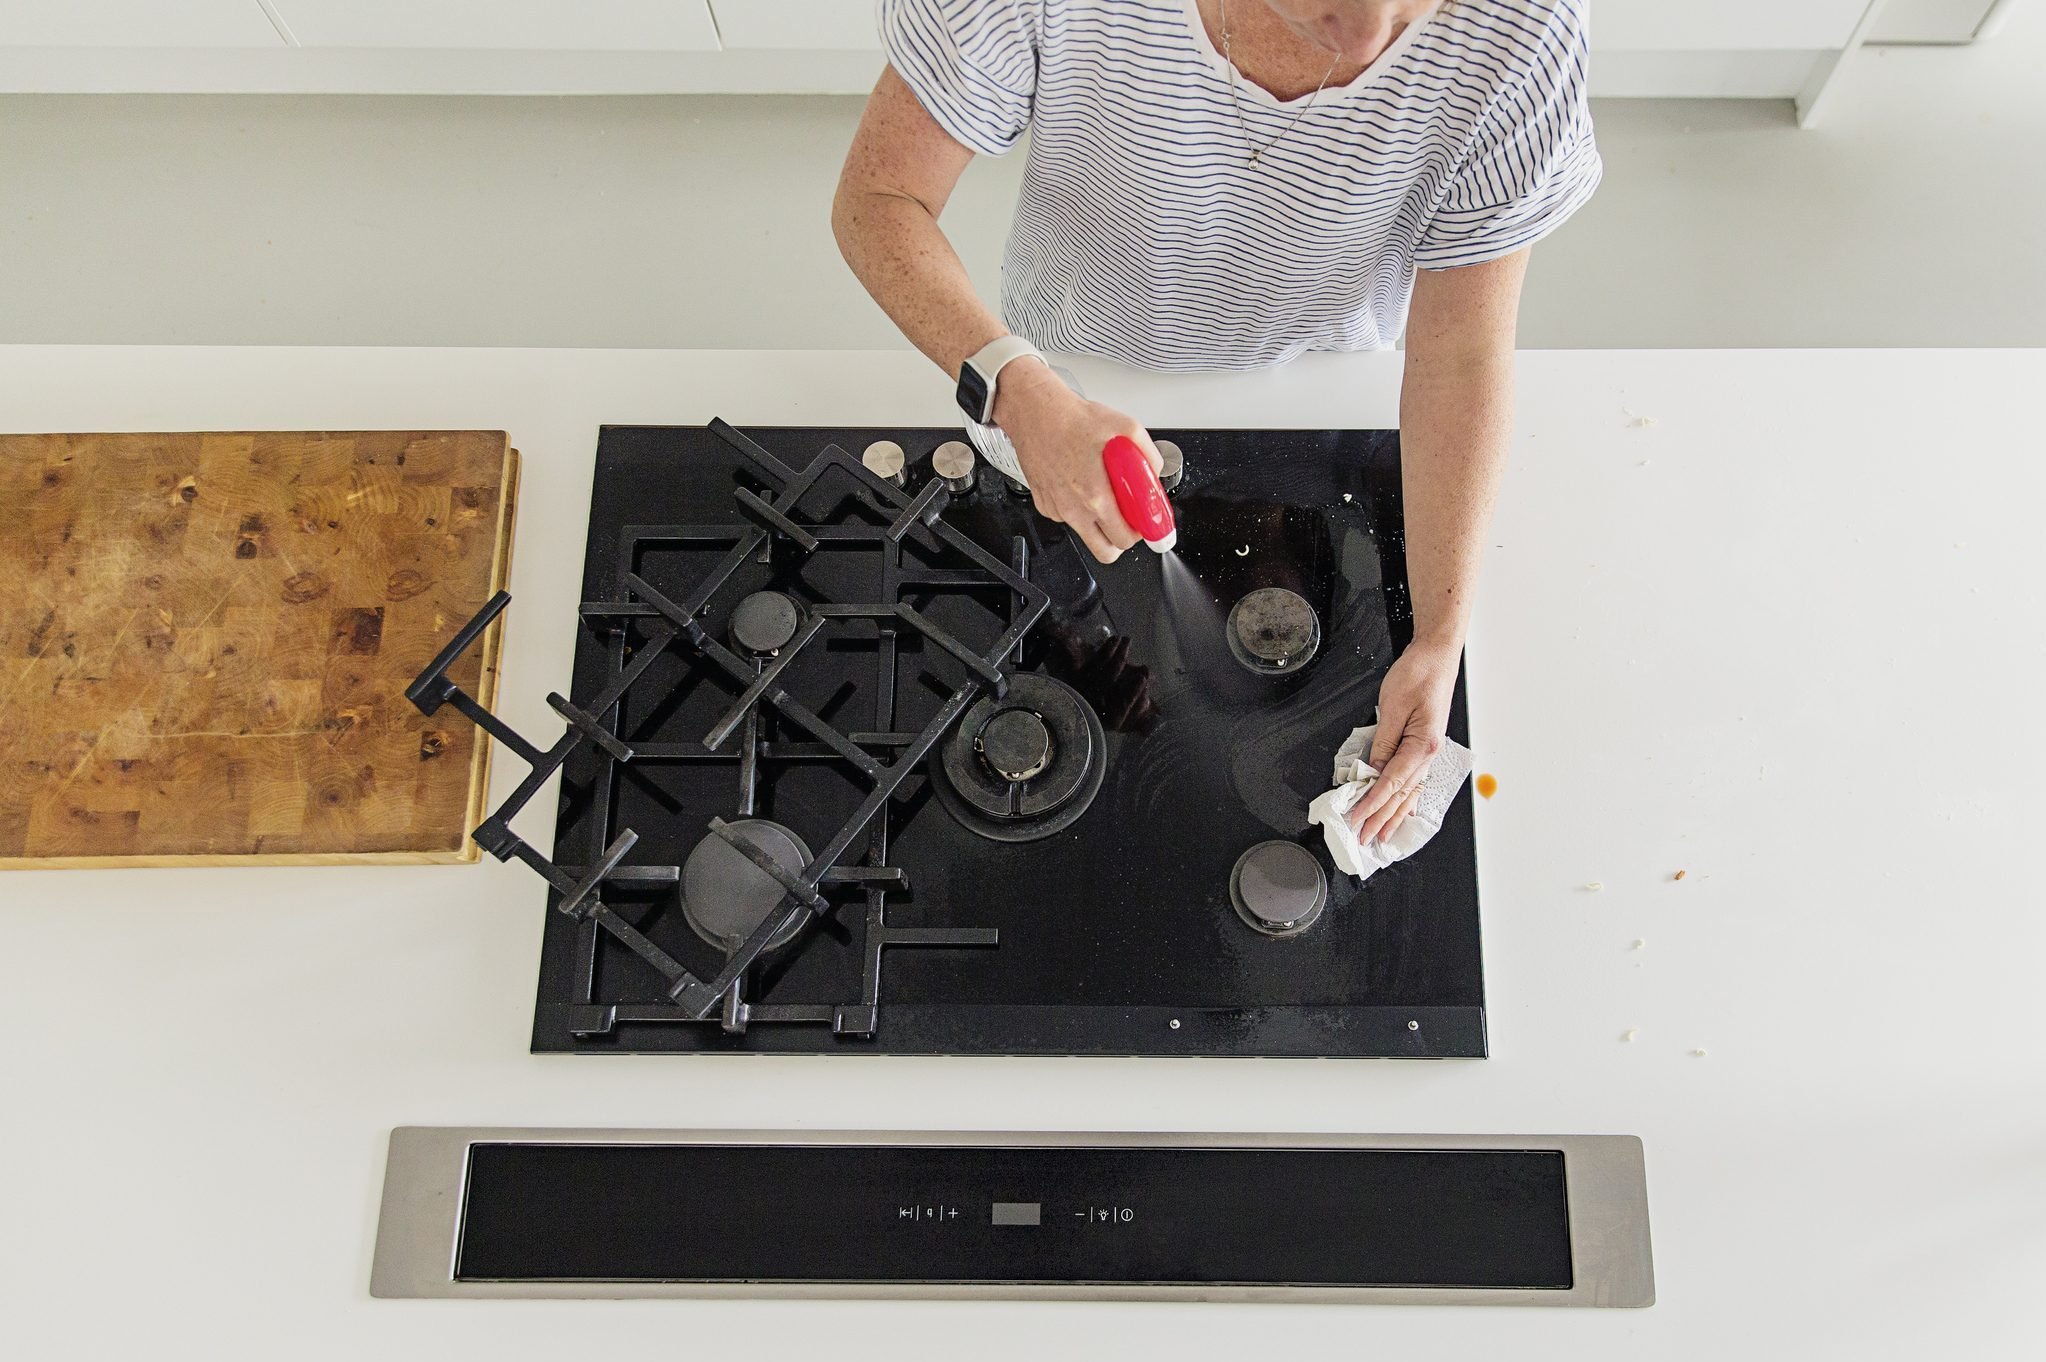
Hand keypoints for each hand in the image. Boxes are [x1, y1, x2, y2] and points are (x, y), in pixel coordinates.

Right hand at [991, 358, 1162, 563]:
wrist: (1036, 412)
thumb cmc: (1074, 419)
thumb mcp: (1126, 428)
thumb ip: (1148, 454)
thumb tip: (1155, 471)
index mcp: (1096, 497)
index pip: (1124, 539)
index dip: (1140, 534)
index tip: (1144, 525)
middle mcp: (1074, 509)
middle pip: (1105, 552)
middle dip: (1120, 538)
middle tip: (1126, 518)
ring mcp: (1057, 509)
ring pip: (1085, 534)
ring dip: (1098, 524)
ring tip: (1101, 495)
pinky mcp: (1044, 504)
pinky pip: (1067, 517)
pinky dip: (1077, 508)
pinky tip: (1078, 483)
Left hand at [1346, 638, 1460, 844]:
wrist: (1437, 655)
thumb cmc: (1418, 674)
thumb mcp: (1393, 707)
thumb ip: (1382, 743)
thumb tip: (1372, 771)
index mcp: (1422, 745)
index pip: (1390, 783)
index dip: (1372, 804)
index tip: (1357, 820)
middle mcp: (1428, 753)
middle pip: (1401, 794)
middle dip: (1381, 818)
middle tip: (1364, 838)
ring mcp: (1429, 751)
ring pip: (1409, 791)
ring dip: (1394, 814)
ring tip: (1382, 834)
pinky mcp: (1424, 745)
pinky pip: (1413, 779)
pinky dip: (1404, 798)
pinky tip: (1400, 810)